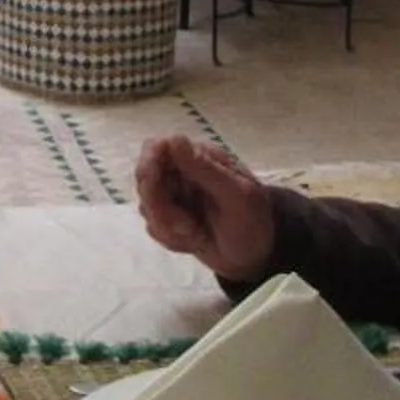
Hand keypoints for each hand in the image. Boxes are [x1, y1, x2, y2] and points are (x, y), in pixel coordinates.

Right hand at [134, 135, 274, 284]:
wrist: (255, 258)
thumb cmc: (253, 222)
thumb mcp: (237, 196)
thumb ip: (205, 169)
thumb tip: (174, 140)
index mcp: (200, 158)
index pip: (157, 148)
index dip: (148, 164)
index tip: (152, 186)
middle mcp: (182, 173)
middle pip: (144, 179)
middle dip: (160, 208)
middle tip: (186, 226)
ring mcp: (174, 197)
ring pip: (146, 206)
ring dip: (168, 227)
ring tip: (196, 234)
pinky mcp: (170, 219)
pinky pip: (153, 227)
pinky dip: (171, 239)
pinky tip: (194, 240)